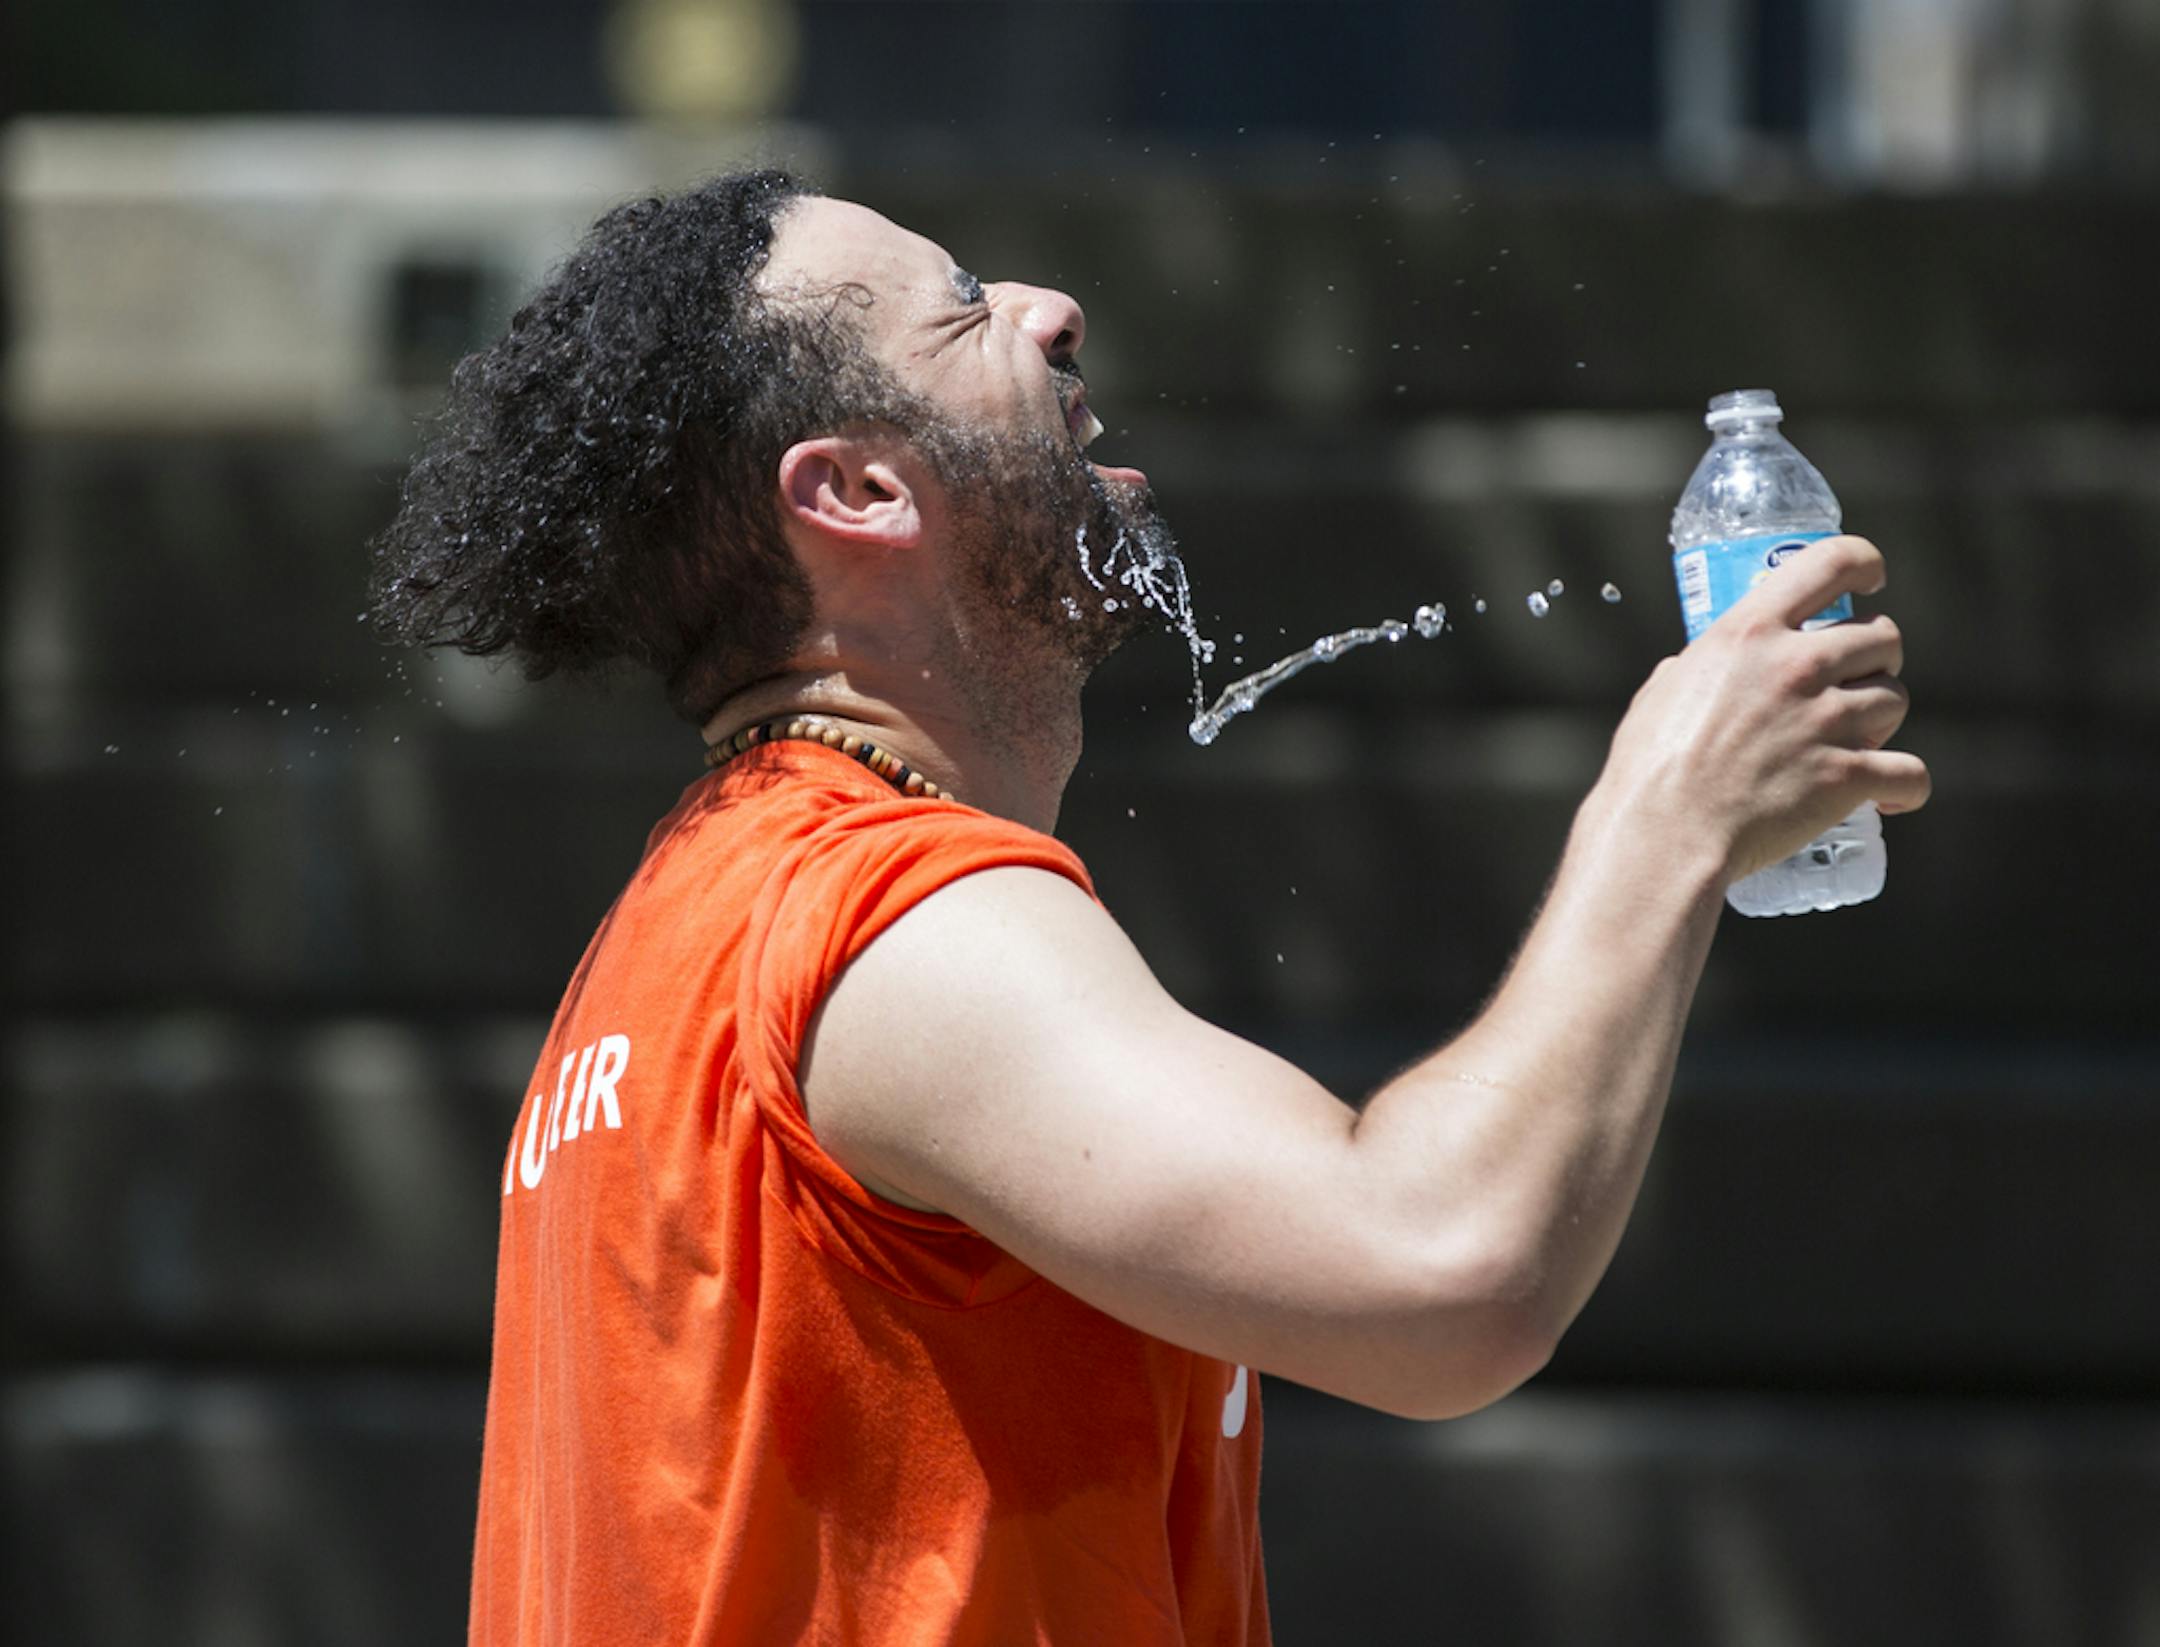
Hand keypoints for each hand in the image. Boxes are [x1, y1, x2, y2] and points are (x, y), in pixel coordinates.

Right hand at [1596, 535, 1931, 885]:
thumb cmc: (1648, 770)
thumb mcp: (1661, 693)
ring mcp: (1826, 721)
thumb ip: (1695, 668)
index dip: (1864, 563)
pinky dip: (1905, 788)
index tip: (1871, 579)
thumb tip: (1704, 667)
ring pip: (1896, 699)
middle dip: (1876, 658)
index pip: (1832, 562)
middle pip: (1883, 635)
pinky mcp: (1846, 776)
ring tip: (1854, 741)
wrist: (1664, 836)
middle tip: (1853, 683)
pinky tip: (1888, 797)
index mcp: (1750, 632)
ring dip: (1882, 719)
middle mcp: (1796, 666)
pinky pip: (1911, 773)